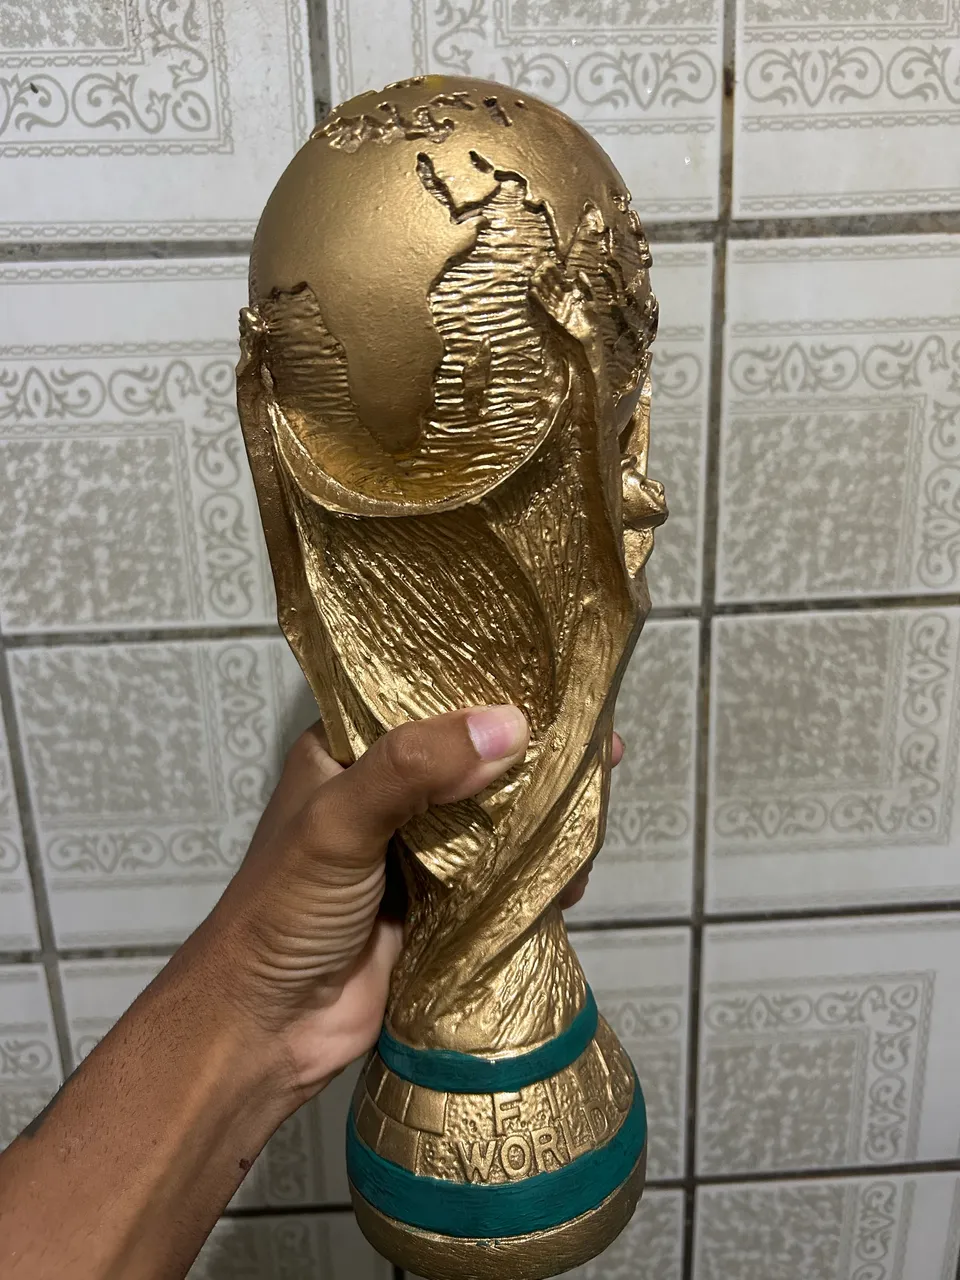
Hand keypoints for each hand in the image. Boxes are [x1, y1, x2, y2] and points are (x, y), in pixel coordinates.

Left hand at [200, 706, 623, 1105]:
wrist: (267, 1030)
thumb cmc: (284, 911)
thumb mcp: (338, 822)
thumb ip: (412, 769)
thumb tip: (509, 726)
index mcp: (348, 750)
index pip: (426, 696)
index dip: (489, 686)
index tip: (558, 682)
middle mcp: (387, 790)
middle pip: (473, 757)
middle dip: (533, 757)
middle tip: (601, 751)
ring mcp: (417, 850)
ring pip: (494, 817)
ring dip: (542, 818)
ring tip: (595, 814)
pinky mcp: (442, 905)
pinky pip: (500, 876)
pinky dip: (537, 874)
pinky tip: (575, 877)